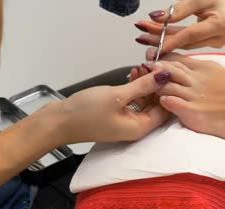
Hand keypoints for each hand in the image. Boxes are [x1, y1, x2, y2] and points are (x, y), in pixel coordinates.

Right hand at [57, 66, 172, 143]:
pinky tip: (133, 74)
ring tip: (142, 66)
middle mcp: (137, 127)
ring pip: (145, 100)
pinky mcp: (117, 115)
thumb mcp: (117, 95)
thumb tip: (164, 76)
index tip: (165, 71)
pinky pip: (133, 100)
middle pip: (157, 104)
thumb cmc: (84, 113)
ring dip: (145, 84)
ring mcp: (127, 121)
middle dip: (157, 84)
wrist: (57, 123)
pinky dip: (135, 88)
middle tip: (153, 65)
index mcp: (141, 127)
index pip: (167, 109)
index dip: (168, 89)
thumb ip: (143, 86)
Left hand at [134, 0, 224, 58]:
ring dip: (166, 38)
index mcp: (222, 25)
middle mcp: (222, 37)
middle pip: (187, 42)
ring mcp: (219, 41)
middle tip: (142, 37)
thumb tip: (156, 18)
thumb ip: (178, 10)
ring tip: (146, 34)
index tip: (154, 45)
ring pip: (187, 43)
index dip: (171, 40)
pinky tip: (161, 36)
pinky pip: (192, 42)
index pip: (191, 35)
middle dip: (163, 39)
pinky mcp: (214, 42)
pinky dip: (176, 38)